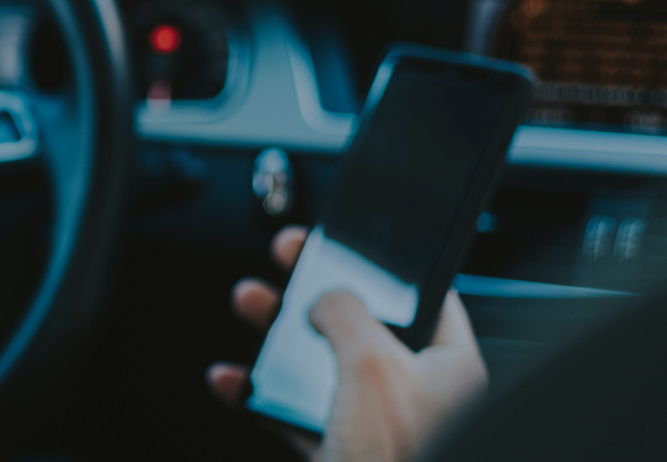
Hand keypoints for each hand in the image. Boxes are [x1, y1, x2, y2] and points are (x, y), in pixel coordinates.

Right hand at [206, 227, 487, 461]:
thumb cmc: (396, 459)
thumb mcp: (371, 364)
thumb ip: (347, 314)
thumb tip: (327, 297)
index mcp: (449, 367)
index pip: (424, 296)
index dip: (381, 264)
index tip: (344, 242)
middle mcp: (417, 394)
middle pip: (360, 324)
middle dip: (312, 291)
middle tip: (285, 261)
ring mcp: (378, 425)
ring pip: (321, 364)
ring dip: (278, 335)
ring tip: (249, 304)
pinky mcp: (343, 453)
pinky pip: (294, 414)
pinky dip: (259, 394)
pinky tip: (233, 381)